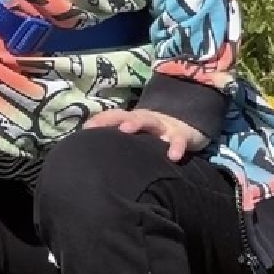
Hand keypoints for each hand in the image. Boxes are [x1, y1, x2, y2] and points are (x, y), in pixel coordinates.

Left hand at [84, 108, 210, 161]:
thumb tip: (93, 157)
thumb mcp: (138, 137)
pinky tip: (172, 157)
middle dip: (115, 118)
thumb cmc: (154, 137)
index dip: (101, 120)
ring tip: (126, 130)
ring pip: (151, 121)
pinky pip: (179, 140)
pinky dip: (176, 147)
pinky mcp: (181, 135)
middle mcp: (147, 120)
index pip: (115, 116)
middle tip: (100, 127)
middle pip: (130, 115)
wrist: (187, 128)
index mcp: (134, 120)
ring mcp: (164, 126)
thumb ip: (119, 144)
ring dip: (137, 123)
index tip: (86, 129)